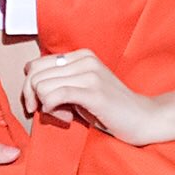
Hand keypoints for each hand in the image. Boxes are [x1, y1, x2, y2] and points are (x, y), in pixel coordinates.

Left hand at [21, 49, 158, 147]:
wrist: (143, 118)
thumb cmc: (110, 109)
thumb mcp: (81, 89)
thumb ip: (59, 83)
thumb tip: (30, 87)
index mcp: (80, 55)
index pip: (36, 65)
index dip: (30, 88)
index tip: (40, 104)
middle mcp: (84, 59)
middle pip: (35, 76)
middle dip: (34, 98)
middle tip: (50, 112)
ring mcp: (90, 74)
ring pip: (42, 86)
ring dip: (46, 106)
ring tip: (64, 115)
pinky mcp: (93, 92)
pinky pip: (55, 95)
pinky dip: (51, 108)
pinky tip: (65, 117)